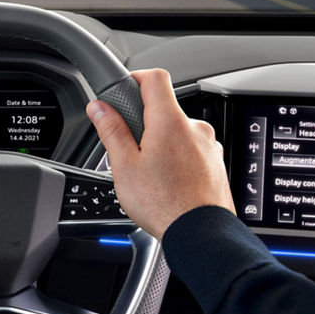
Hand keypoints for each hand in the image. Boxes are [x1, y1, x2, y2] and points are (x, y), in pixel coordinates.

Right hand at [86, 69, 234, 239]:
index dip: (136, 78)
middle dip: (145, 122)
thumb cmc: (164, 204)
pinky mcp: (216, 163)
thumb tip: (99, 108)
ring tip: (149, 172)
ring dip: (162, 142)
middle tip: (129, 148)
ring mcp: (209, 146)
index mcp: (170, 122)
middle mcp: (195, 128)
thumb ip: (111, 131)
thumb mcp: (125, 166)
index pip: (155, 77)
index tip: (125, 92)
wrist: (201, 235)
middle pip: (165, 108)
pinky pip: (192, 149)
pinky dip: (178, 158)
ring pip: (178, 131)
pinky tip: (167, 182)